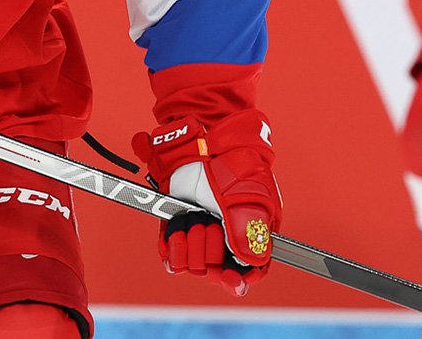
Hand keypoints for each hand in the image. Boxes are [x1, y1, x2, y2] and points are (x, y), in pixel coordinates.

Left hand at [132, 111, 280, 296]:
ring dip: (190, 240)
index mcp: (250, 233)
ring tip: (194, 216)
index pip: (249, 272)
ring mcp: (200, 232)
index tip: (229, 277)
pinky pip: (170, 255)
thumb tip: (251, 263)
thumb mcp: (247, 197)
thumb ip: (249, 231)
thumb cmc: (233, 166)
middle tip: (208, 221)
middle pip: (215, 270)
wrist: (201, 140)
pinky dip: (171, 244)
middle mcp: (224, 238)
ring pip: (192, 264)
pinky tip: (176, 228)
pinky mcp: (176, 227)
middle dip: (209, 247)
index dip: (238, 280)